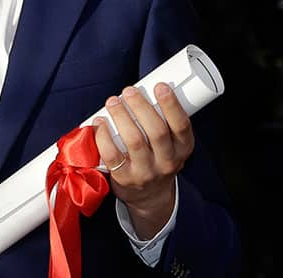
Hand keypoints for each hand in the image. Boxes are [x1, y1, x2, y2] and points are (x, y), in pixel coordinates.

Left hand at [93, 83, 193, 239]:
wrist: (149, 196)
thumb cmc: (157, 160)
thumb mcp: (171, 144)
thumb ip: (162, 122)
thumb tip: (142, 91)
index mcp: (182, 149)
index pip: (181, 126)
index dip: (171, 105)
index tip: (160, 86)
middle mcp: (166, 162)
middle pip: (157, 131)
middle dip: (141, 107)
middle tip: (129, 91)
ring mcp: (146, 172)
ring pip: (134, 141)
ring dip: (122, 117)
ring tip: (113, 101)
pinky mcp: (124, 179)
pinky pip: (112, 155)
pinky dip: (103, 136)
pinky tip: (100, 123)